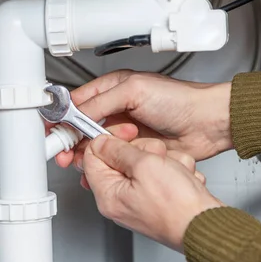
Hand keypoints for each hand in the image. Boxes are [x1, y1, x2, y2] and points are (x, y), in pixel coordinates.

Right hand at [52, 70, 232, 170]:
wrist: (208, 124)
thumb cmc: (180, 100)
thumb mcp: (135, 92)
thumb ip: (101, 102)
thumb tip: (75, 112)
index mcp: (113, 90)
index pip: (77, 103)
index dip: (62, 117)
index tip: (52, 132)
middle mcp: (116, 110)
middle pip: (81, 128)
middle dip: (71, 142)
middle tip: (66, 154)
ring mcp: (124, 132)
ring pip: (94, 147)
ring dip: (87, 156)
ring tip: (86, 163)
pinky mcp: (133, 150)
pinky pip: (110, 161)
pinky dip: (102, 168)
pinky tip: (99, 172)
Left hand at [83, 135, 222, 251]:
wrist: (208, 225)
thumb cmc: (178, 206)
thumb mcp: (144, 165)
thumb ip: (118, 150)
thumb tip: (101, 142)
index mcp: (108, 195)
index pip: (92, 157)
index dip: (109, 140)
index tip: (126, 133)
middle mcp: (121, 200)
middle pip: (122, 158)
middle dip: (145, 151)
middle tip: (157, 158)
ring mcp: (141, 200)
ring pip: (147, 162)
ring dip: (166, 161)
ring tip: (175, 172)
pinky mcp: (161, 199)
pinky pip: (164, 173)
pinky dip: (177, 172)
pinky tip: (183, 181)